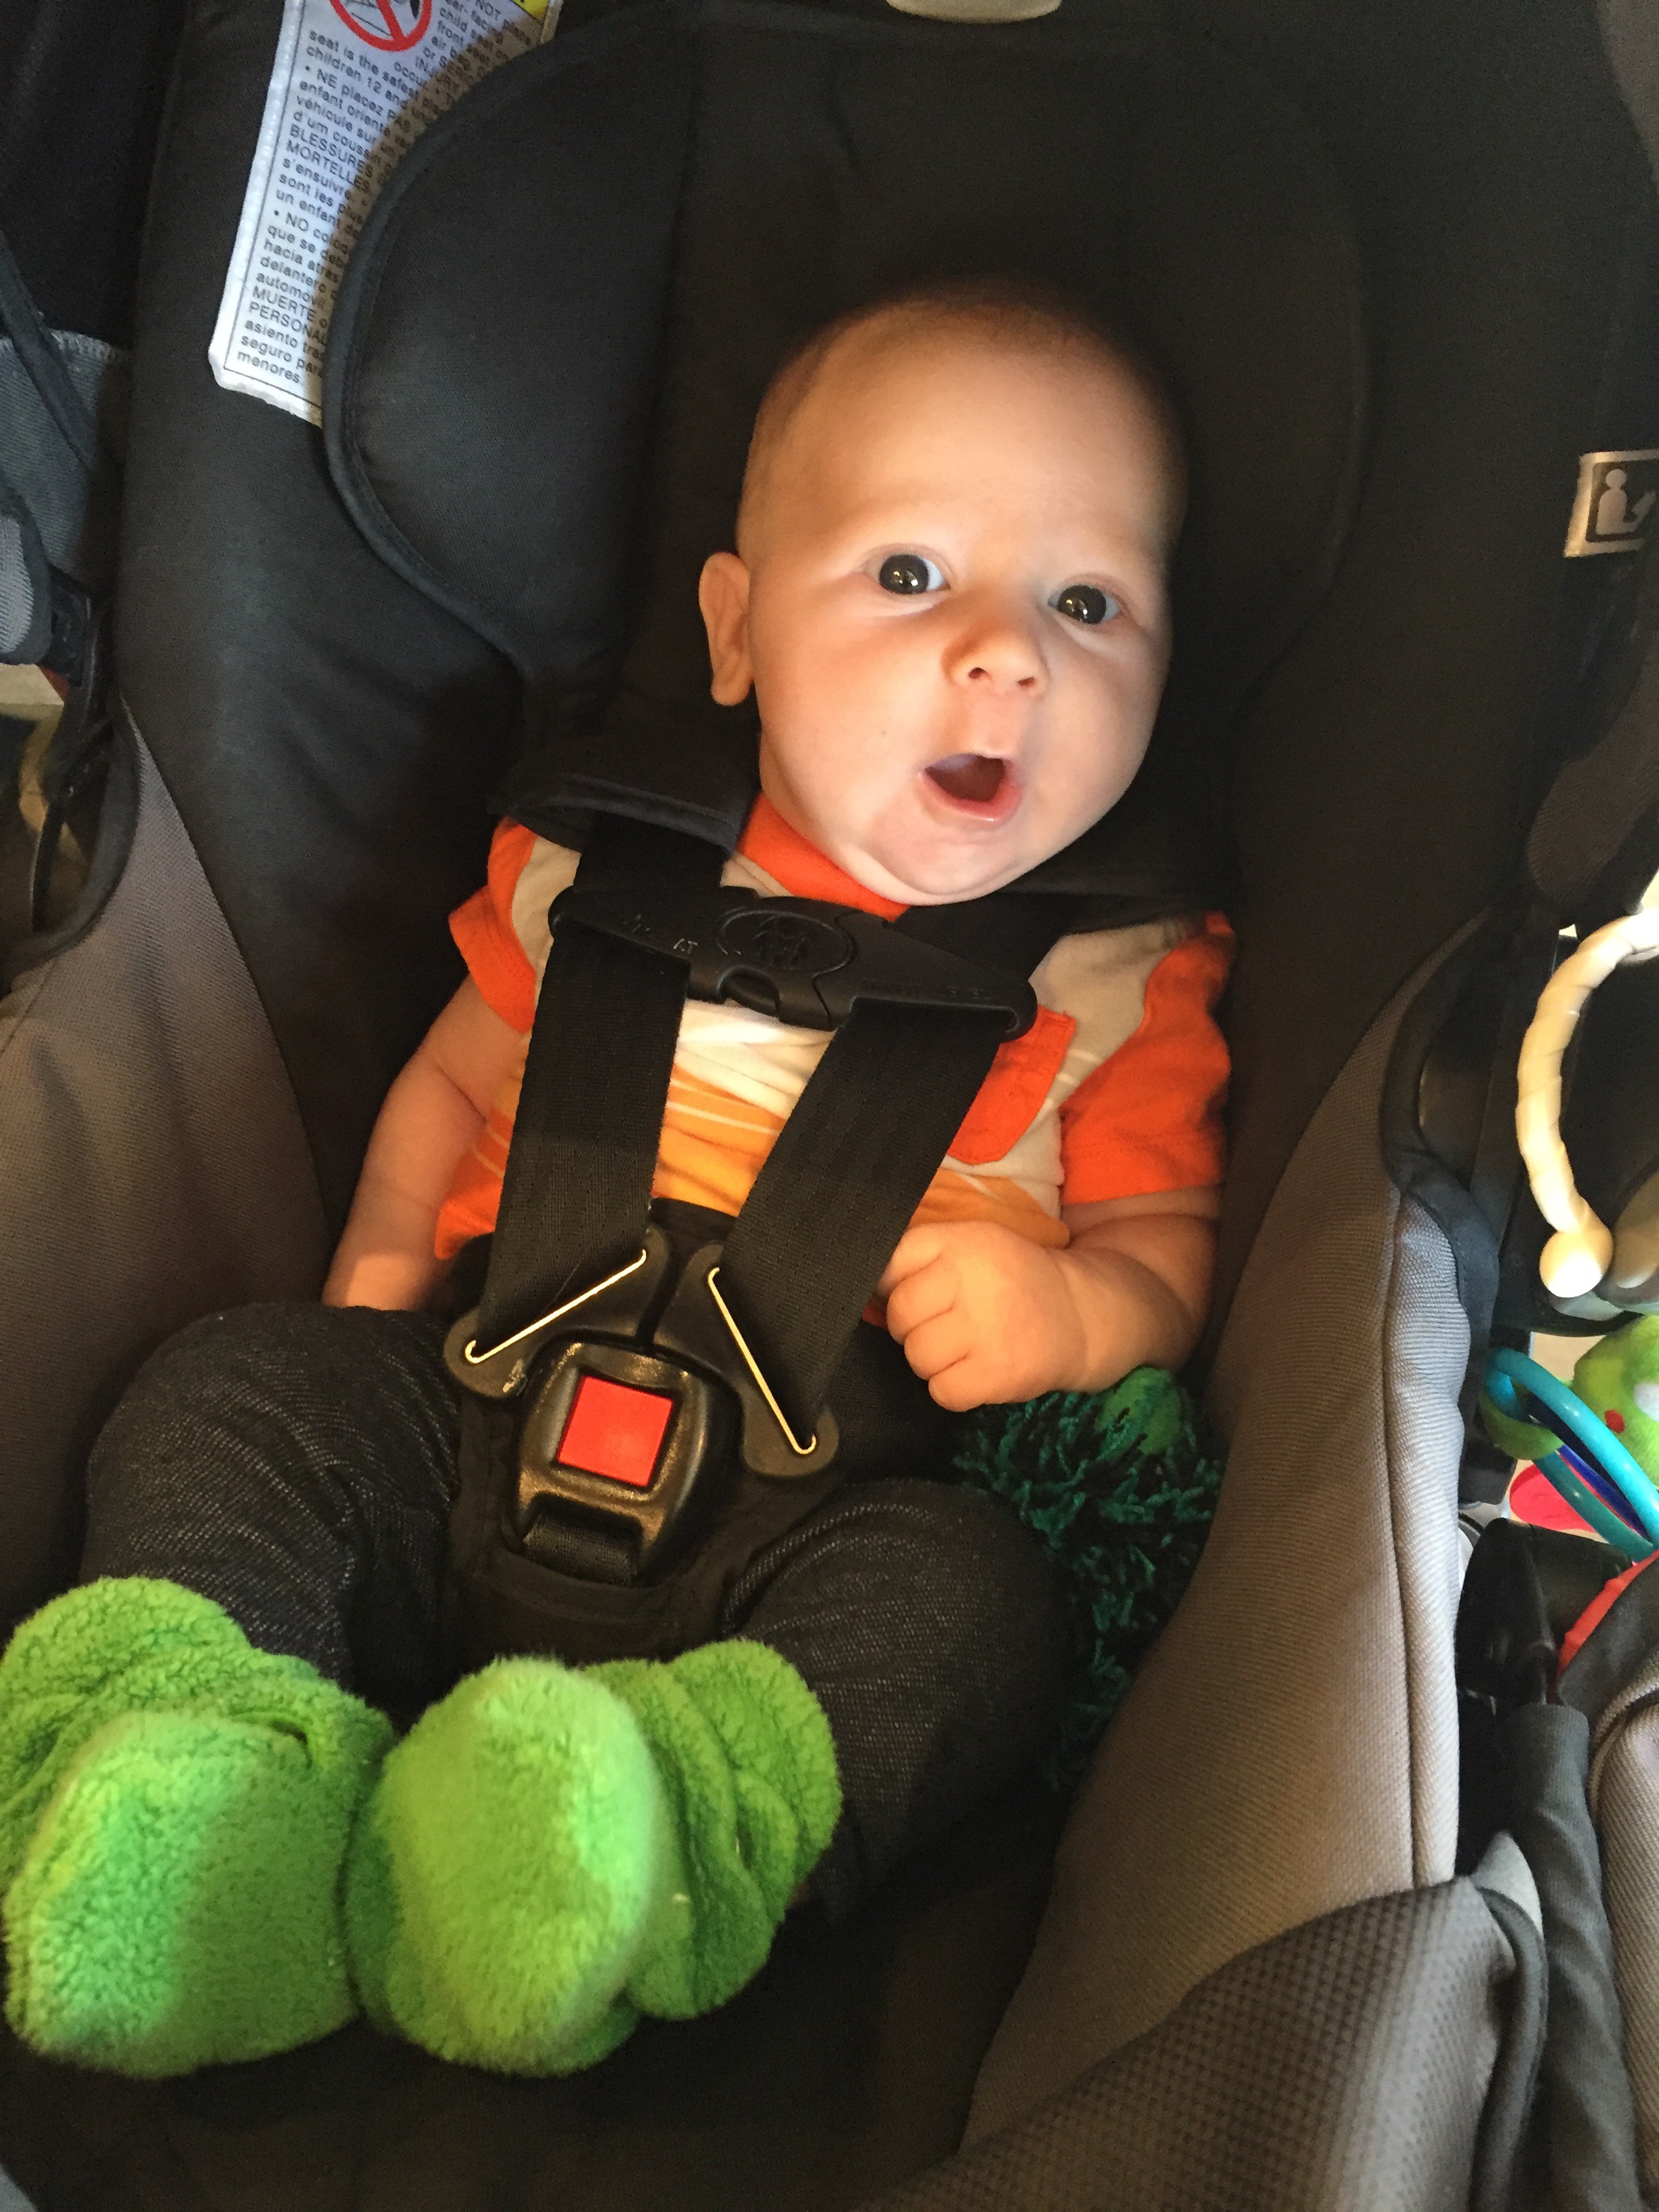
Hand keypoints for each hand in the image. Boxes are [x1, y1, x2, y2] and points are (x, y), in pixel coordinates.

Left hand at [877, 1220, 1088, 1410]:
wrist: (1081, 1314)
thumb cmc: (1010, 1283)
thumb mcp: (972, 1247)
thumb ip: (918, 1259)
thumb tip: (863, 1295)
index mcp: (963, 1241)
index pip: (891, 1264)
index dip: (892, 1287)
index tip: (916, 1295)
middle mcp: (975, 1278)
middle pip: (900, 1315)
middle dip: (912, 1327)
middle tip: (944, 1325)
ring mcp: (988, 1327)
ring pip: (917, 1356)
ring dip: (933, 1360)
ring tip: (963, 1348)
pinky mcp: (999, 1372)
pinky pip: (942, 1391)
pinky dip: (953, 1388)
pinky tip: (976, 1370)